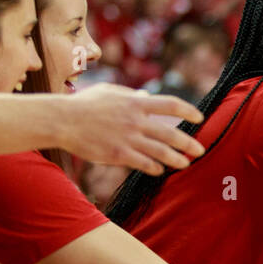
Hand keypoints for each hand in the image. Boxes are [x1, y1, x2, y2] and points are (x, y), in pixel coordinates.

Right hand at [63, 85, 205, 172]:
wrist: (62, 120)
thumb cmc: (84, 104)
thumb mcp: (109, 92)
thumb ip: (130, 95)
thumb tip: (146, 95)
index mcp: (135, 102)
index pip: (171, 105)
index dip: (189, 112)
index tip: (200, 118)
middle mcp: (136, 120)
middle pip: (171, 134)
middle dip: (189, 143)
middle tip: (200, 150)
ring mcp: (128, 138)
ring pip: (161, 152)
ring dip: (177, 159)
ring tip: (186, 164)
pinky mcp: (118, 154)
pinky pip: (144, 164)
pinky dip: (155, 168)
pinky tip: (160, 171)